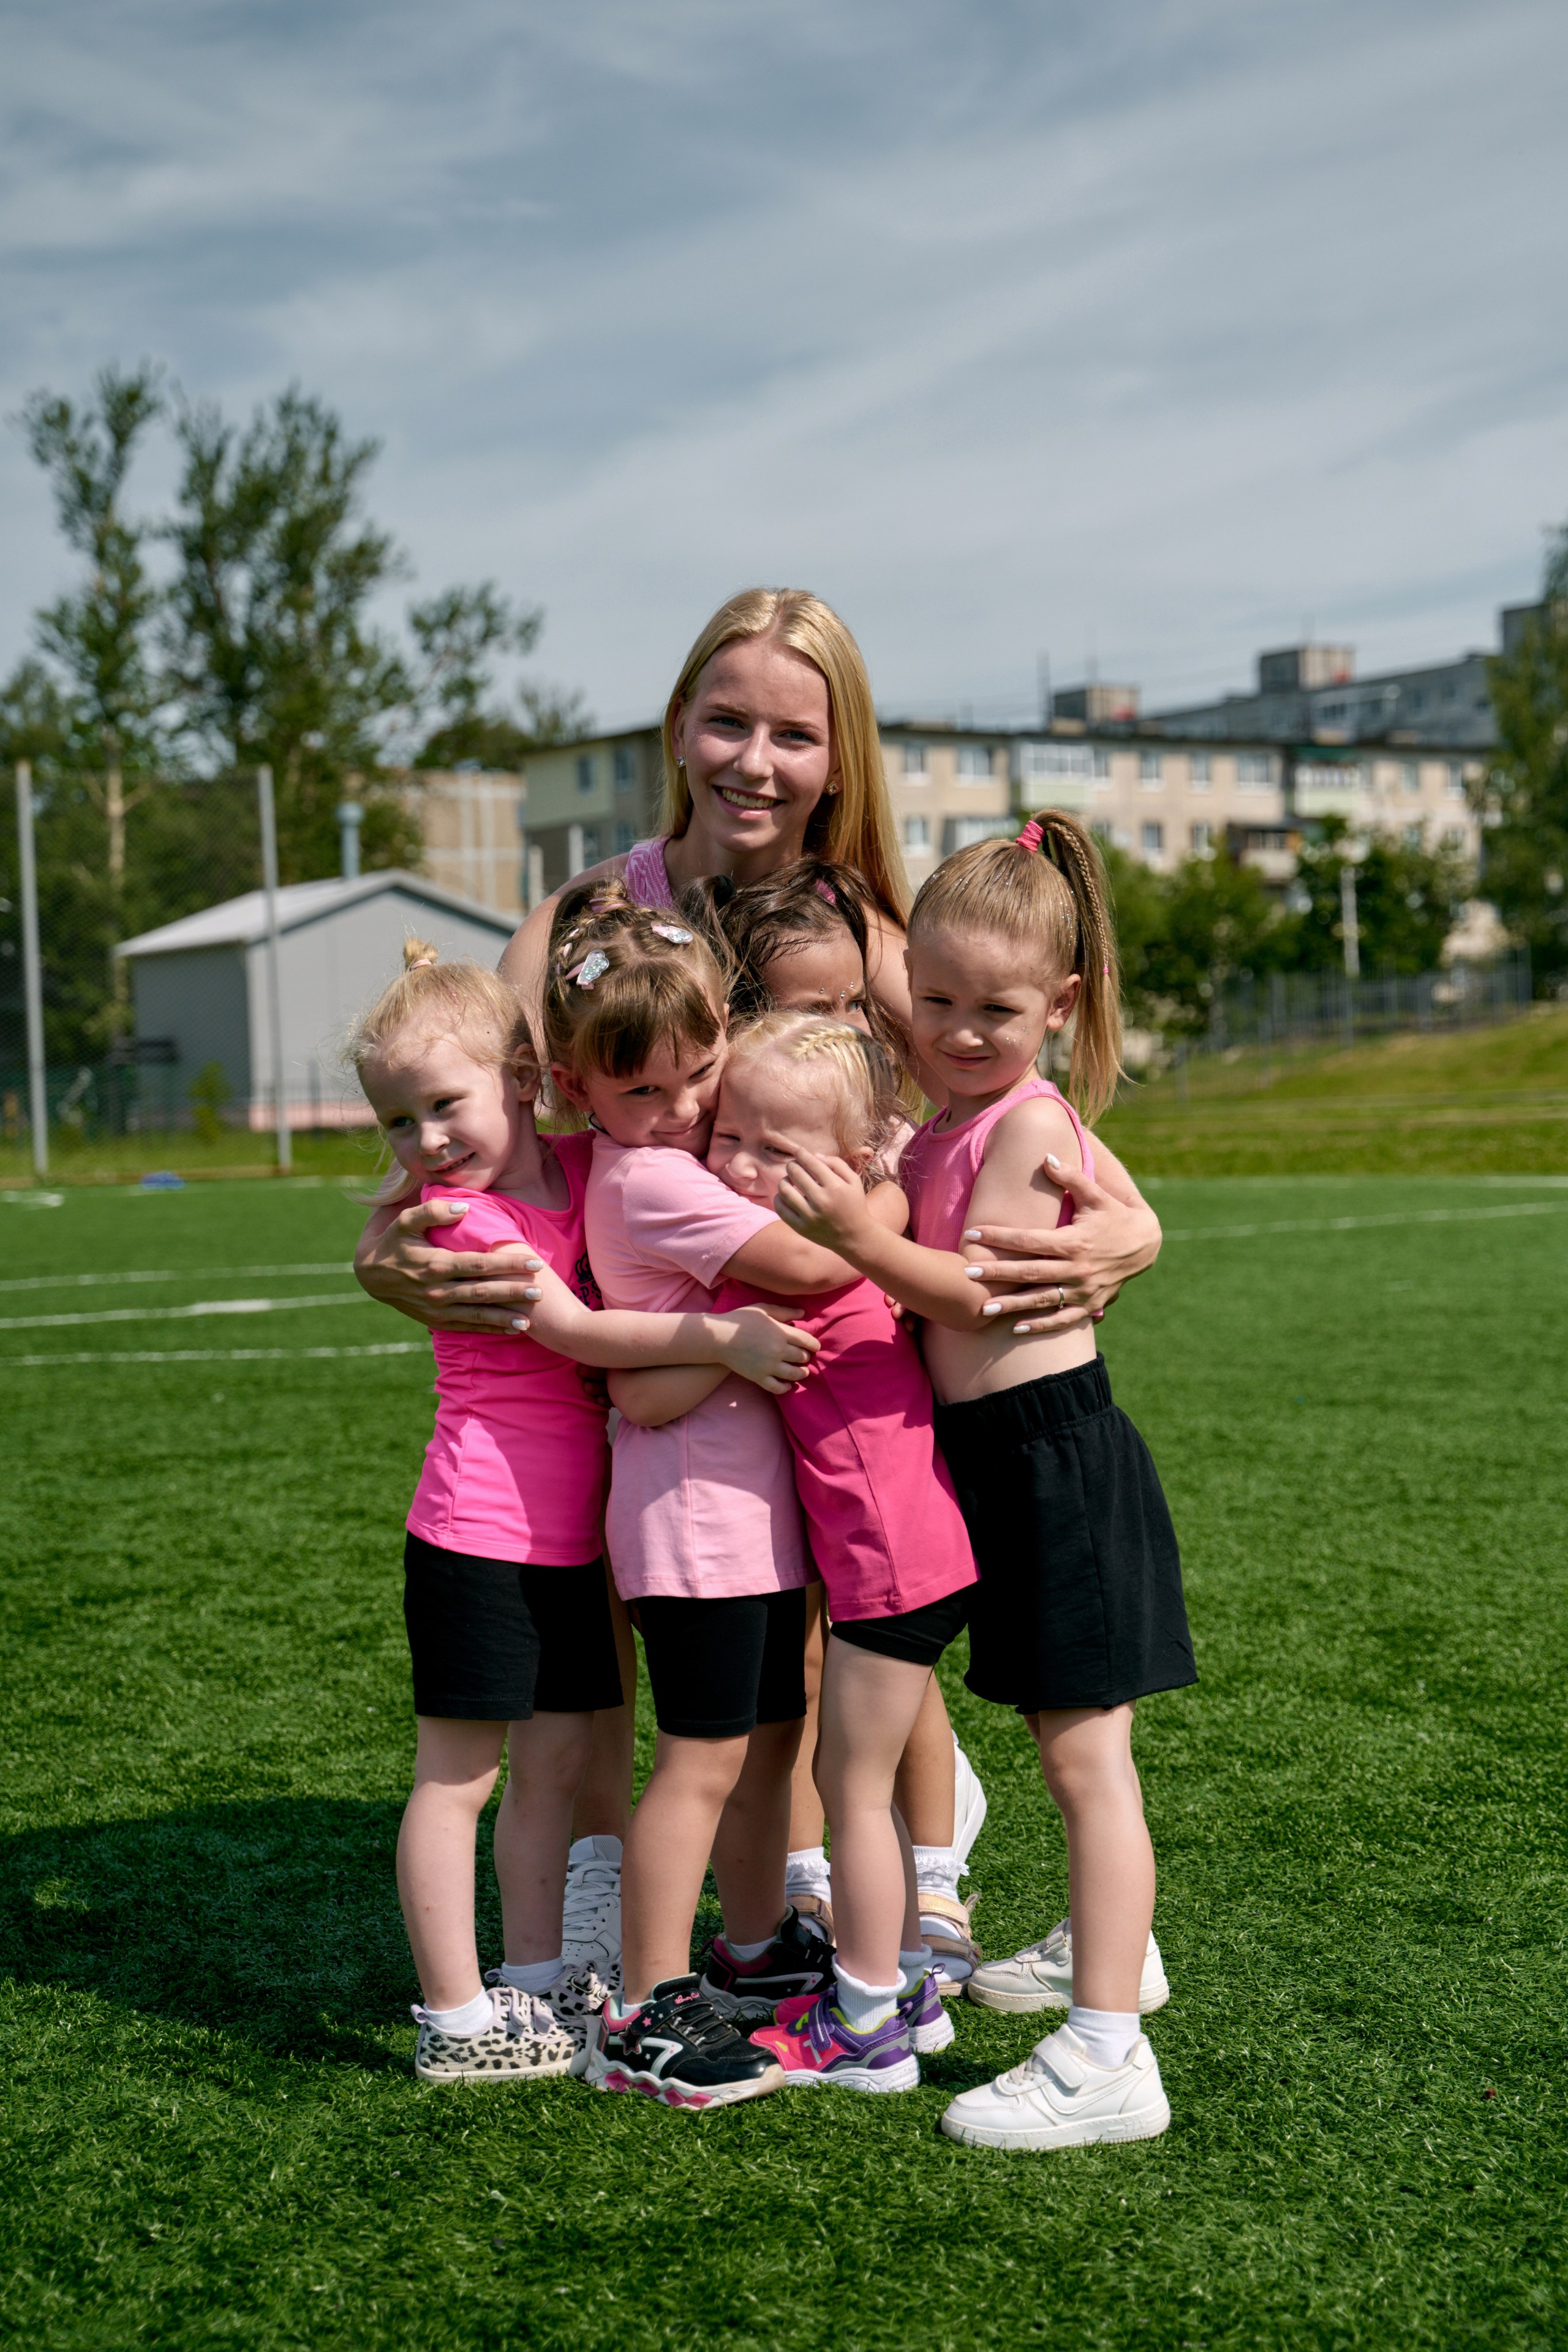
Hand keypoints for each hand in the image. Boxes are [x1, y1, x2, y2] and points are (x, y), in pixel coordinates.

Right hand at [354, 1199, 544, 1334]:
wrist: (370, 1275)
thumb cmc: (393, 1242)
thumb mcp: (405, 1220)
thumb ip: (433, 1211)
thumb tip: (463, 1209)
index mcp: (435, 1264)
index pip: (480, 1264)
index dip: (508, 1264)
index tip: (534, 1262)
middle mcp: (438, 1290)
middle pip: (483, 1292)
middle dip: (513, 1292)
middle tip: (541, 1291)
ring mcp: (437, 1309)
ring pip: (477, 1314)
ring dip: (504, 1317)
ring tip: (530, 1319)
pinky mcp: (435, 1321)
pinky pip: (467, 1327)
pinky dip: (490, 1329)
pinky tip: (510, 1329)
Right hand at [717, 1305, 821, 1394]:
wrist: (719, 1338)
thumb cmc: (740, 1320)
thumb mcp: (762, 1309)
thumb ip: (784, 1311)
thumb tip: (803, 1314)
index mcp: (781, 1332)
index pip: (807, 1341)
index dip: (814, 1344)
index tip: (815, 1346)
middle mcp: (779, 1350)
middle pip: (802, 1357)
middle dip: (806, 1357)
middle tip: (805, 1357)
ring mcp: (769, 1366)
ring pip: (794, 1374)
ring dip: (802, 1373)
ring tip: (803, 1372)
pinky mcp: (759, 1377)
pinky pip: (778, 1387)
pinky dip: (786, 1388)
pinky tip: (788, 1385)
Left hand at [775, 1150, 873, 1251]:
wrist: (855, 1237)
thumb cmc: (854, 1204)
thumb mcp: (853, 1180)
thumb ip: (836, 1163)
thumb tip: (813, 1155)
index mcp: (835, 1187)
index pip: (811, 1163)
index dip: (801, 1154)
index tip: (799, 1152)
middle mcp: (822, 1201)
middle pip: (795, 1173)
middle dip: (792, 1165)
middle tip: (794, 1166)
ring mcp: (810, 1216)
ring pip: (784, 1189)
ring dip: (784, 1180)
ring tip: (789, 1180)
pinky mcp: (801, 1228)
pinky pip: (781, 1208)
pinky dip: (779, 1198)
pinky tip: (786, 1196)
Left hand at [961, 1155, 1160, 1331]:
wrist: (1146, 1244)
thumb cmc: (1114, 1216)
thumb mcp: (1096, 1195)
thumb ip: (1071, 1177)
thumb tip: (1046, 1156)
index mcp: (1075, 1241)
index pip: (1029, 1239)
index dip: (1000, 1236)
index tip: (973, 1232)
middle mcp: (1077, 1268)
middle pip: (1029, 1272)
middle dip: (997, 1272)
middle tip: (967, 1272)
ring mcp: (1084, 1290)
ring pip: (1041, 1300)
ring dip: (1012, 1305)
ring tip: (984, 1307)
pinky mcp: (1090, 1304)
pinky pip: (1062, 1319)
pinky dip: (1040, 1325)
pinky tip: (1016, 1328)